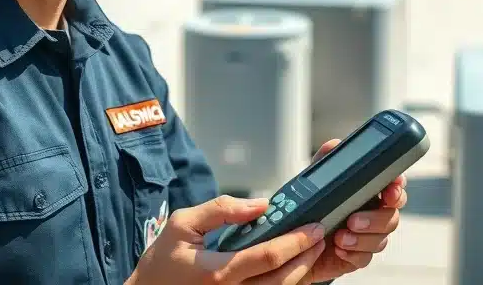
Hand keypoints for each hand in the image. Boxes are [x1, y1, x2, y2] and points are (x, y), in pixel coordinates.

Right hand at [127, 194, 327, 284]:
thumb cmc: (162, 262)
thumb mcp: (183, 224)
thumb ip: (221, 210)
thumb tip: (260, 204)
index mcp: (219, 272)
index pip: (269, 257)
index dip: (296, 241)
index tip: (314, 227)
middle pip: (284, 280)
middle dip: (307, 256)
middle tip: (320, 235)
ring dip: (301, 271)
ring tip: (311, 248)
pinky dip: (286, 282)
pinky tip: (292, 265)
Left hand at [303, 139, 408, 282]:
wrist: (297, 237)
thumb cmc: (313, 203)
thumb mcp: (317, 178)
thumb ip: (327, 159)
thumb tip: (334, 144)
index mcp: (369, 190)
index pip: (394, 185)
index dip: (397, 187)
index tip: (390, 191)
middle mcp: (374, 212)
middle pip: (392, 216)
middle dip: (375, 219)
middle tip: (353, 219)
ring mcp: (369, 235)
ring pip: (381, 239)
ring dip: (362, 239)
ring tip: (340, 237)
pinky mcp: (359, 254)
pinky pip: (366, 257)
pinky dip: (353, 254)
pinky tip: (338, 249)